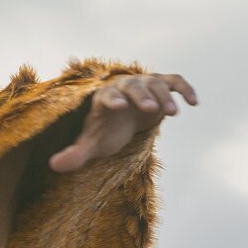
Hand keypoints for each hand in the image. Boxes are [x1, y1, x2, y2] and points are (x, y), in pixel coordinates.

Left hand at [48, 73, 197, 173]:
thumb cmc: (105, 132)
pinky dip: (184, 89)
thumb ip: (75, 154)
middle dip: (141, 96)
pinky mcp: (161, 86)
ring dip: (164, 97)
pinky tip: (193, 103)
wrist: (123, 120)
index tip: (116, 107)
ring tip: (172, 114)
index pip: (107, 95)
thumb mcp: (91, 145)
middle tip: (151, 110)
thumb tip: (53, 165)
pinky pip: (174, 82)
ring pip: (155, 84)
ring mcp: (144, 84)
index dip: (111, 99)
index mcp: (104, 99)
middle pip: (133, 86)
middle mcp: (124, 87)